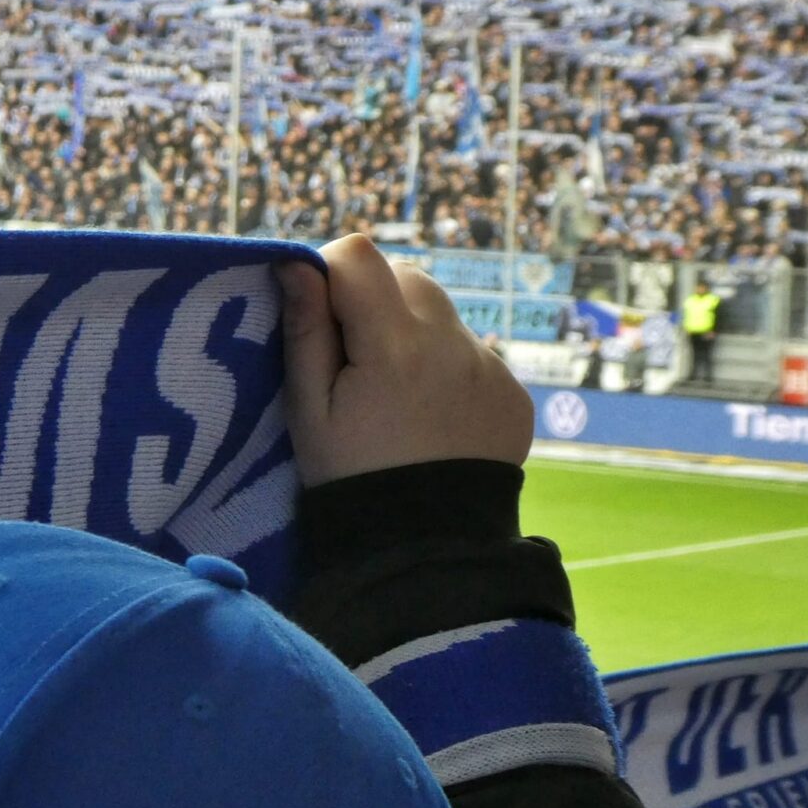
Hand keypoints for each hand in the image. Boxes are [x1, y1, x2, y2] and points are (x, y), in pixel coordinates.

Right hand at [277, 234, 532, 486]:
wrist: (426, 552)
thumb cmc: (349, 480)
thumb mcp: (310, 412)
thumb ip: (304, 332)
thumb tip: (294, 263)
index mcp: (394, 345)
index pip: (358, 255)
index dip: (329, 272)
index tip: (316, 313)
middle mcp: (452, 344)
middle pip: (406, 277)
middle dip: (373, 301)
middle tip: (352, 360)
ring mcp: (490, 368)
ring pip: (442, 315)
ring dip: (413, 334)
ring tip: (393, 396)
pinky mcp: (513, 392)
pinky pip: (473, 356)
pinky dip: (447, 371)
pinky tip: (429, 420)